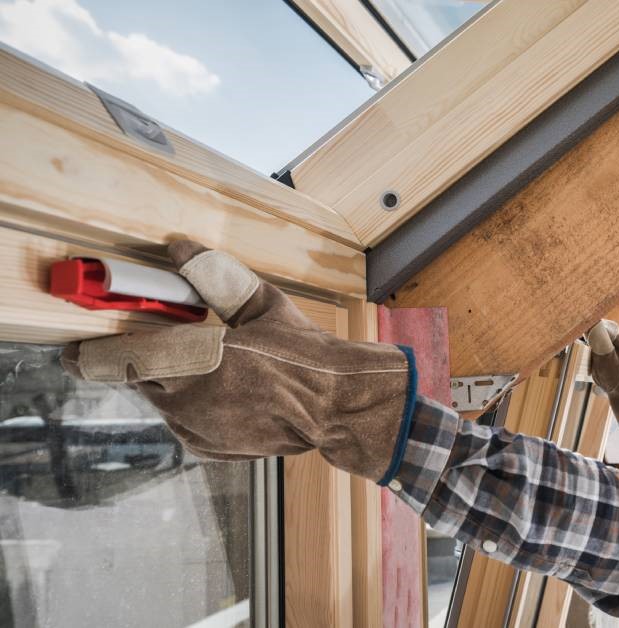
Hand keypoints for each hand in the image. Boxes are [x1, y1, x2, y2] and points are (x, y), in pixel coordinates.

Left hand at [61, 240, 413, 483]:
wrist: (339, 405)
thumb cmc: (306, 354)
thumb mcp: (261, 305)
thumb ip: (212, 276)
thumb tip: (178, 247)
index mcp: (194, 360)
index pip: (115, 359)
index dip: (86, 354)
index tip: (71, 350)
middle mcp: (186, 400)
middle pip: (140, 378)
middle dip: (150, 361)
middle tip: (179, 346)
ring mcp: (196, 428)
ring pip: (162, 399)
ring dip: (175, 383)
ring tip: (219, 369)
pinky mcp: (209, 447)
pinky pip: (184, 421)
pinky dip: (195, 406)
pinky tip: (231, 393)